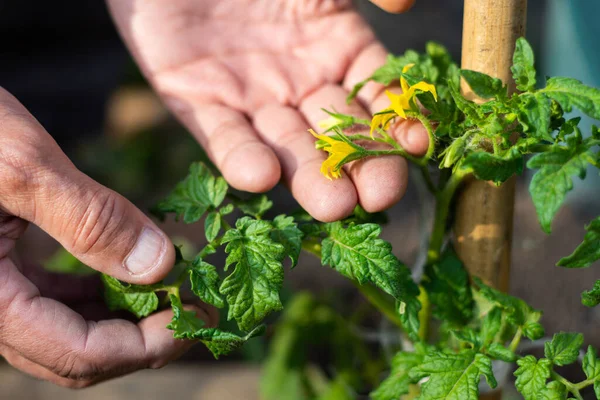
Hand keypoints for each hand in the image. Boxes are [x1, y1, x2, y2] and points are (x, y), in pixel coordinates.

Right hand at [0, 88, 214, 386]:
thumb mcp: (21, 166)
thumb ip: (89, 220)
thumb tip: (161, 267)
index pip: (77, 353)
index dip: (146, 345)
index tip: (196, 312)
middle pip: (77, 354)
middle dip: (143, 337)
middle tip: (196, 305)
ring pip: (68, 331)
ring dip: (125, 316)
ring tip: (173, 288)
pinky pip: (53, 301)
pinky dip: (97, 293)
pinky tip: (127, 271)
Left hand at [108, 0, 427, 221]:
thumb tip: (405, 4)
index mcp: (338, 48)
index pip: (378, 97)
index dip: (399, 120)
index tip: (420, 145)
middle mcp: (298, 81)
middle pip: (335, 134)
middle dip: (360, 167)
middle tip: (378, 198)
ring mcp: (249, 96)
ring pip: (284, 144)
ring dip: (307, 177)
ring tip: (331, 206)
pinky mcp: (195, 101)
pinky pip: (220, 135)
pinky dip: (239, 157)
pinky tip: (260, 177)